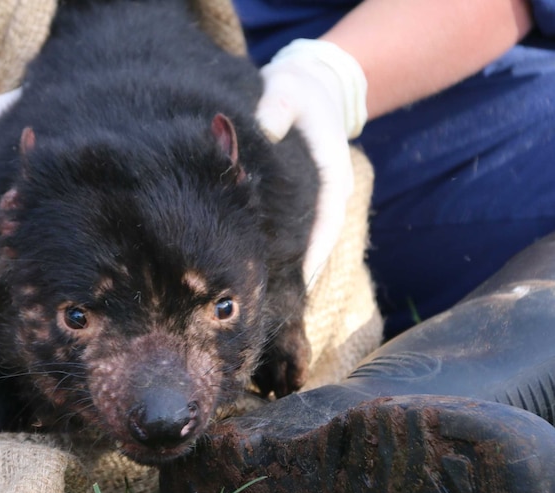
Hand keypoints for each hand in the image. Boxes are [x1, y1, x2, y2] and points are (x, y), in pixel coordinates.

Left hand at [255, 39, 366, 286]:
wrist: (315, 83)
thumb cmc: (298, 88)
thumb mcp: (288, 88)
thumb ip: (278, 106)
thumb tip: (265, 128)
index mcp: (333, 171)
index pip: (327, 219)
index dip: (314, 251)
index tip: (299, 279)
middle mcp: (334, 190)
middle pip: (322, 240)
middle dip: (303, 270)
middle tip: (280, 303)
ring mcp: (323, 197)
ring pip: (314, 240)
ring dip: (298, 267)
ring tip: (276, 299)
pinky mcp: (310, 199)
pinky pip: (304, 232)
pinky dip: (292, 253)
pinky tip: (271, 274)